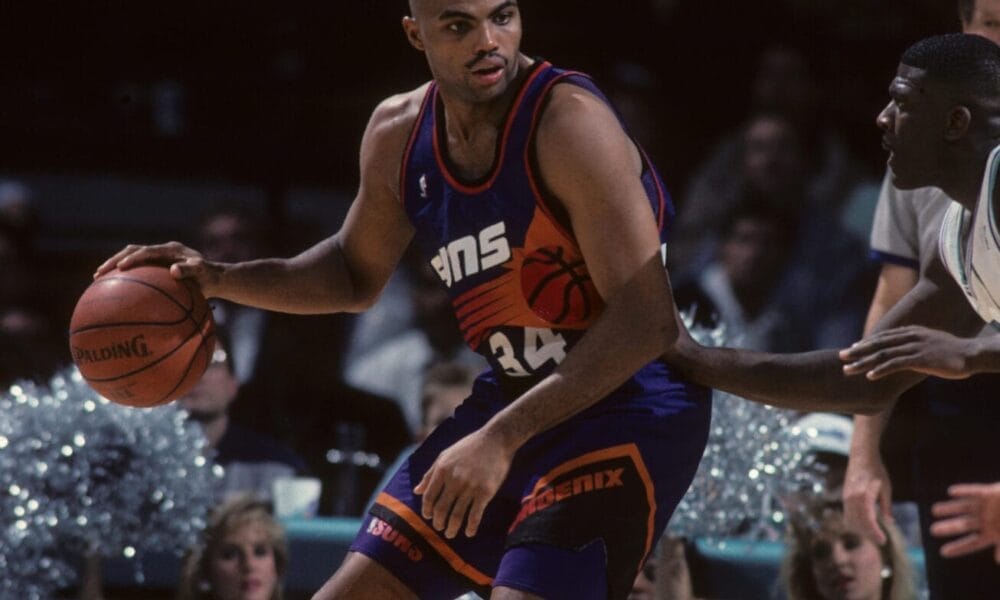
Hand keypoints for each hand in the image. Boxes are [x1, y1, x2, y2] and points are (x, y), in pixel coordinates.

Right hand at [94, 242, 222, 296]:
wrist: (213, 277)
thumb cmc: (209, 277)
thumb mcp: (203, 272)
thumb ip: (190, 270)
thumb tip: (174, 270)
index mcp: (171, 249)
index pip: (147, 251)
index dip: (133, 258)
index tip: (121, 267)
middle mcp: (161, 251)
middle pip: (132, 251)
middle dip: (115, 260)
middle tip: (99, 272)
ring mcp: (157, 258)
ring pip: (131, 258)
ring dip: (115, 266)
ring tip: (97, 279)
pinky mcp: (155, 266)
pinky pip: (137, 270)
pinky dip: (124, 277)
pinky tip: (113, 292)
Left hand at [413, 429, 514, 538]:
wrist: (496, 439)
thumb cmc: (469, 447)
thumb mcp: (445, 455)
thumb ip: (430, 474)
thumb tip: (416, 491)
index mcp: (442, 470)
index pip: (428, 497)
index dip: (427, 510)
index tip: (429, 517)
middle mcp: (454, 479)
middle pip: (441, 509)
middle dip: (439, 522)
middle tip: (440, 528)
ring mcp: (470, 486)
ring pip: (457, 515)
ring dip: (452, 528)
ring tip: (451, 534)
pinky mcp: (485, 492)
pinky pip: (475, 515)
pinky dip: (471, 527)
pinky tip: (469, 532)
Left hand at [839, 326, 975, 379]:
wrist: (971, 355)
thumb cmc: (950, 352)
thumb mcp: (929, 345)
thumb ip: (913, 348)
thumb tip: (902, 357)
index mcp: (911, 332)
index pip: (883, 337)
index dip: (866, 343)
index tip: (851, 349)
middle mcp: (910, 337)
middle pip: (878, 343)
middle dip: (858, 351)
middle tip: (841, 357)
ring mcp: (914, 347)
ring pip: (883, 354)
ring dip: (864, 363)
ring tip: (849, 370)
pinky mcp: (920, 359)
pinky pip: (896, 364)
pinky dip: (881, 369)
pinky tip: (870, 376)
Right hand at [842, 454, 892, 544]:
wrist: (861, 456)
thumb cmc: (876, 470)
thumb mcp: (886, 487)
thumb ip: (886, 506)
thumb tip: (890, 522)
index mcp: (863, 495)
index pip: (867, 519)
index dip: (874, 532)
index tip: (883, 541)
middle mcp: (851, 498)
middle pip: (858, 523)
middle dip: (869, 533)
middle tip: (881, 540)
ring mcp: (846, 497)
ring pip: (851, 520)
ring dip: (861, 529)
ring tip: (874, 533)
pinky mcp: (845, 497)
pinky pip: (848, 515)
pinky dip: (855, 523)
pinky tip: (864, 525)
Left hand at [931, 482, 999, 562]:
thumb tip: (998, 559)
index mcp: (992, 534)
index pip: (972, 543)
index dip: (959, 548)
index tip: (943, 553)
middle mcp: (985, 521)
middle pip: (963, 525)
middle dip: (949, 528)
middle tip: (933, 531)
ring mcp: (985, 507)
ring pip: (963, 508)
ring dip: (950, 508)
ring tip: (935, 511)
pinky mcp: (989, 493)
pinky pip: (974, 492)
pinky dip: (964, 492)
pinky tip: (951, 492)